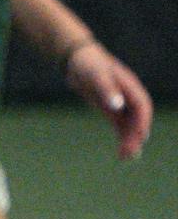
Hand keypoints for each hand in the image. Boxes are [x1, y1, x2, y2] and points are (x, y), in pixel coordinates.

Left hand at [65, 41, 151, 159]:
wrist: (77, 60)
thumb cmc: (88, 64)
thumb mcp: (96, 76)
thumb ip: (107, 90)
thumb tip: (117, 106)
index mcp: (130, 87)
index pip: (142, 106)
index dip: (142, 121)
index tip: (141, 136)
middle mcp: (129, 97)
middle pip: (137, 119)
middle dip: (135, 136)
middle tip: (129, 154)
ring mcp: (121, 103)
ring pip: (129, 125)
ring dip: (130, 140)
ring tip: (126, 158)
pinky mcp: (111, 109)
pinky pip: (120, 125)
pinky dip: (122, 137)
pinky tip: (122, 151)